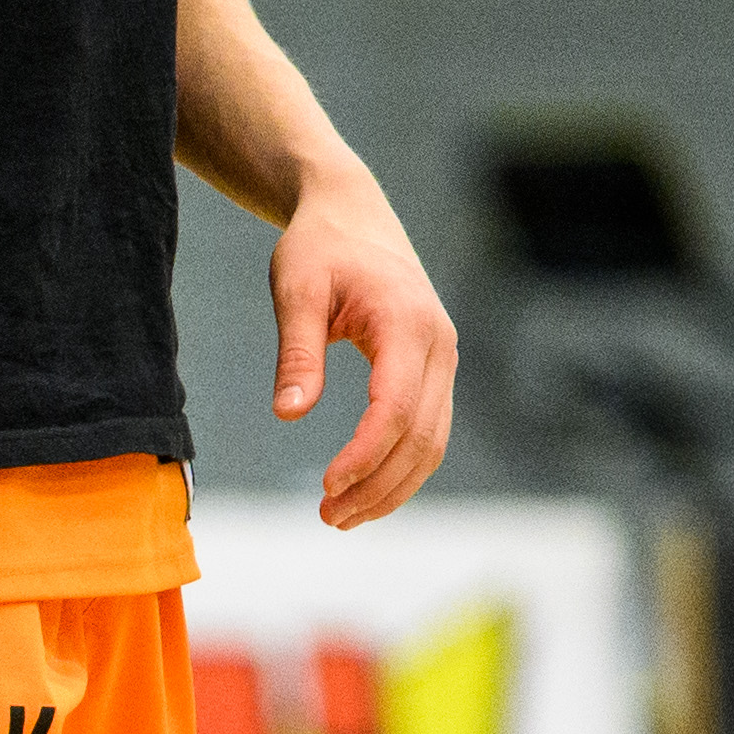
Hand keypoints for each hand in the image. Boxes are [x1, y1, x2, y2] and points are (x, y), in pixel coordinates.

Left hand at [269, 165, 455, 528]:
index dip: (365, 454)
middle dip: (378, 484)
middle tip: (326, 517)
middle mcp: (439, 345)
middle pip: (421, 436)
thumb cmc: (319, 249)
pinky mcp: (434, 370)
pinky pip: (428, 430)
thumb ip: (297, 354)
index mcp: (408, 323)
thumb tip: (289, 414)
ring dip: (392, 487)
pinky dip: (401, 468)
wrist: (350, 216)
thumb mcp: (296, 292)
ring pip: (433, 441)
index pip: (395, 407)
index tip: (325, 485)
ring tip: (340, 517)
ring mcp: (443, 358)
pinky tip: (363, 491)